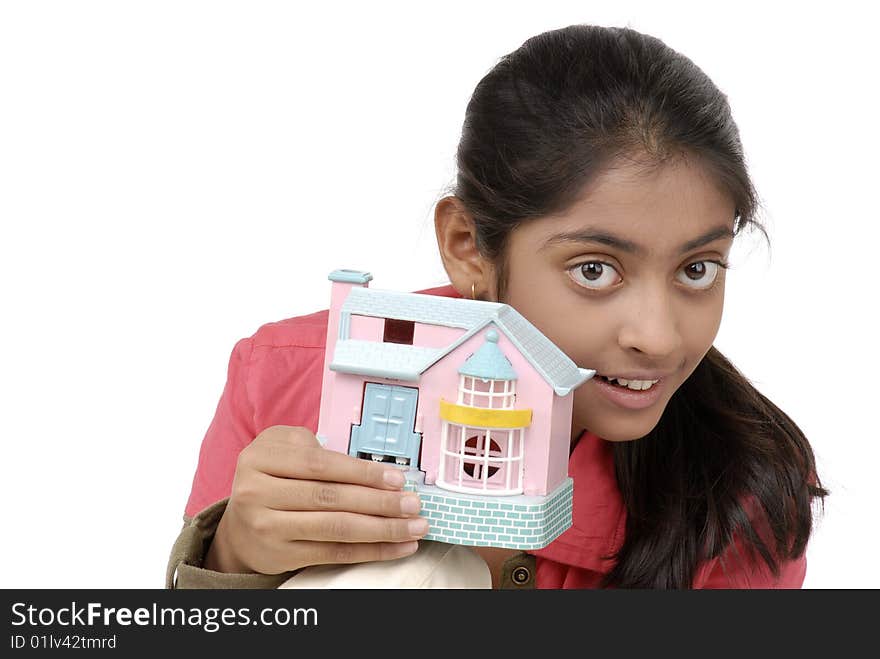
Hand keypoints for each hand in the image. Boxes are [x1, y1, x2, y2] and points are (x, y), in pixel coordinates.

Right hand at [204, 425, 425, 574]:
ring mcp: (267, 527)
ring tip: (413, 527)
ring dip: (382, 529)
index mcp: (260, 459)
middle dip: (380, 502)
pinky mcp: (279, 555)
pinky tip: (396, 547)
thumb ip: (314, 446)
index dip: (362, 472)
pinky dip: (370, 551)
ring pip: (335, 528)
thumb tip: (370, 469)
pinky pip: (332, 553)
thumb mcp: (281, 447)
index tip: (397, 478)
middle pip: (330, 498)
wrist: (239, 525)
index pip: (320, 465)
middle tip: (413, 504)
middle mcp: (257, 493)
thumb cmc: (272, 476)